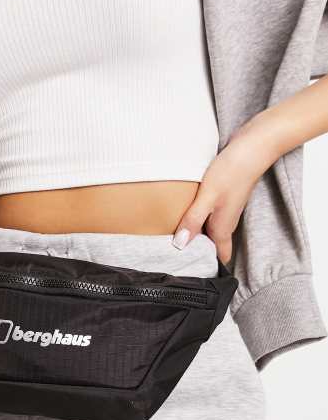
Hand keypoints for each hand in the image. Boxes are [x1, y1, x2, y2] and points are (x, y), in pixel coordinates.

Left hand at [171, 117, 279, 262]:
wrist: (251, 147)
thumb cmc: (232, 171)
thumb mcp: (207, 198)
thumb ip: (193, 221)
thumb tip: (179, 245)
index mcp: (223, 228)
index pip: (218, 257)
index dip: (205, 267)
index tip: (186, 272)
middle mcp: (224, 221)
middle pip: (210, 245)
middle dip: (194, 252)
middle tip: (169, 257)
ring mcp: (224, 209)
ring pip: (207, 229)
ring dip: (192, 233)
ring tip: (168, 238)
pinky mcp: (221, 196)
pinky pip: (206, 214)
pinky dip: (194, 217)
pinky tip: (180, 213)